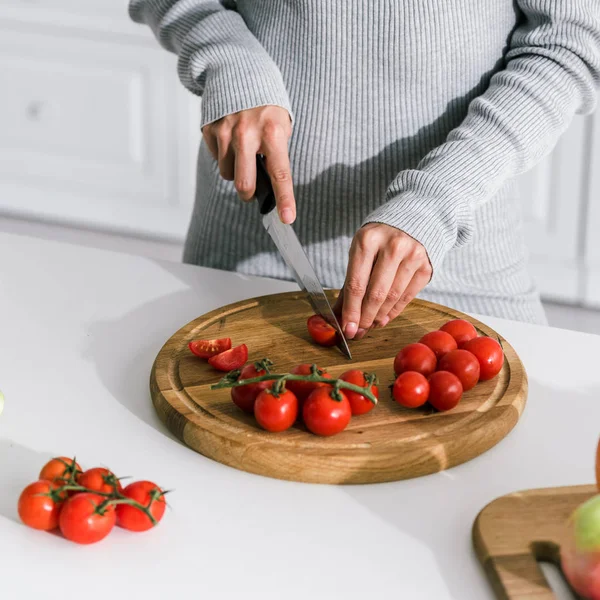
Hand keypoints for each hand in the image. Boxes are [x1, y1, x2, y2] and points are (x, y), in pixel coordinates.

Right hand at [202, 106, 294, 223]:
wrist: (238, 71)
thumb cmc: (266, 107)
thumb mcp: (281, 126)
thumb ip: (275, 154)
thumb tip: (267, 187)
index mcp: (273, 133)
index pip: (280, 174)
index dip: (284, 199)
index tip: (287, 218)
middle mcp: (247, 134)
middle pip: (244, 183)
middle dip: (248, 193)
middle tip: (252, 191)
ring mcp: (226, 132)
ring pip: (227, 174)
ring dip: (235, 170)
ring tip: (242, 149)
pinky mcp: (210, 129)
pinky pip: (216, 158)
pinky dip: (224, 155)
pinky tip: (230, 139)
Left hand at [334, 224, 431, 339]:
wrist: (410, 222)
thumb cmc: (378, 241)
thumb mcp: (359, 253)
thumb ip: (349, 284)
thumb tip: (339, 317)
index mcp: (367, 240)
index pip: (356, 284)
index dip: (351, 310)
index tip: (347, 329)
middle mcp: (392, 246)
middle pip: (376, 293)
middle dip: (365, 317)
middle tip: (358, 331)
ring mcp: (412, 255)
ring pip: (393, 297)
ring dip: (379, 316)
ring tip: (370, 324)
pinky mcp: (426, 266)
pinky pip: (407, 297)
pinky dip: (394, 311)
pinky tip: (384, 316)